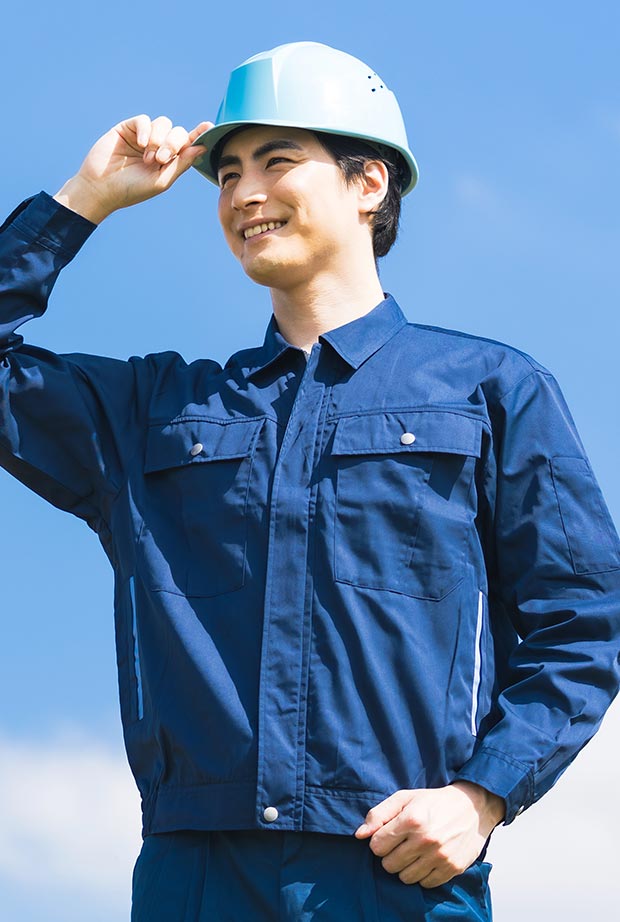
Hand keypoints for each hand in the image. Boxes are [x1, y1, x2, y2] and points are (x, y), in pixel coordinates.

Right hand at [53, 115, 212, 222]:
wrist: (101, 188)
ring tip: (148, 158)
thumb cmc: (131, 190)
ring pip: (163, 123)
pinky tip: (141, 145)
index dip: (199, 135)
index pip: (188, 144)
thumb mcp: (161, 181)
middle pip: (178, 132)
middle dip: (174, 144)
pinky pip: (145, 120)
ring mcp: (144, 136)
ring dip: (159, 139)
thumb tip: (201, 148)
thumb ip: (181, 164)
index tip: (209, 126)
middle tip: (161, 160)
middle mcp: (159, 146)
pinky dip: (146, 131)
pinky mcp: (128, 128)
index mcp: (169, 161)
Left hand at [355, 782, 504, 887]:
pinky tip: (427, 860)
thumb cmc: (434, 802)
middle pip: (389, 864)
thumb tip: (359, 835)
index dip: (379, 841)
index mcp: (411, 819)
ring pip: (405, 878)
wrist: (472, 808)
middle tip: (401, 844)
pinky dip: (422, 875)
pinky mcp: (452, 869)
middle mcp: (426, 839)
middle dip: (390, 855)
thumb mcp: (405, 798)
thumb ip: (379, 814)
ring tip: (414, 852)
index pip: (377, 845)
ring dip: (405, 867)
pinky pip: (424, 884)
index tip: (388, 836)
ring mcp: (440, 856)